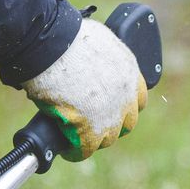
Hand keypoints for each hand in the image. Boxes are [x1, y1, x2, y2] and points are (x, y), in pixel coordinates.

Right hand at [20, 17, 147, 160]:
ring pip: (107, 139)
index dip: (124, 106)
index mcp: (129, 71)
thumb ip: (101, 59)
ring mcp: (110, 115)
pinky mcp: (91, 130)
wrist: (51, 47)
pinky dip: (75, 151)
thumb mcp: (97, 42)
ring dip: (93, 139)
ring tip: (76, 136)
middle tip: (92, 123)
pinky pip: (85, 149)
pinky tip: (66, 148)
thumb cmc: (65, 37)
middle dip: (111, 124)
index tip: (111, 107)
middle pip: (126, 123)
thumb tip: (89, 64)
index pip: (138, 99)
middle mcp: (125, 95)